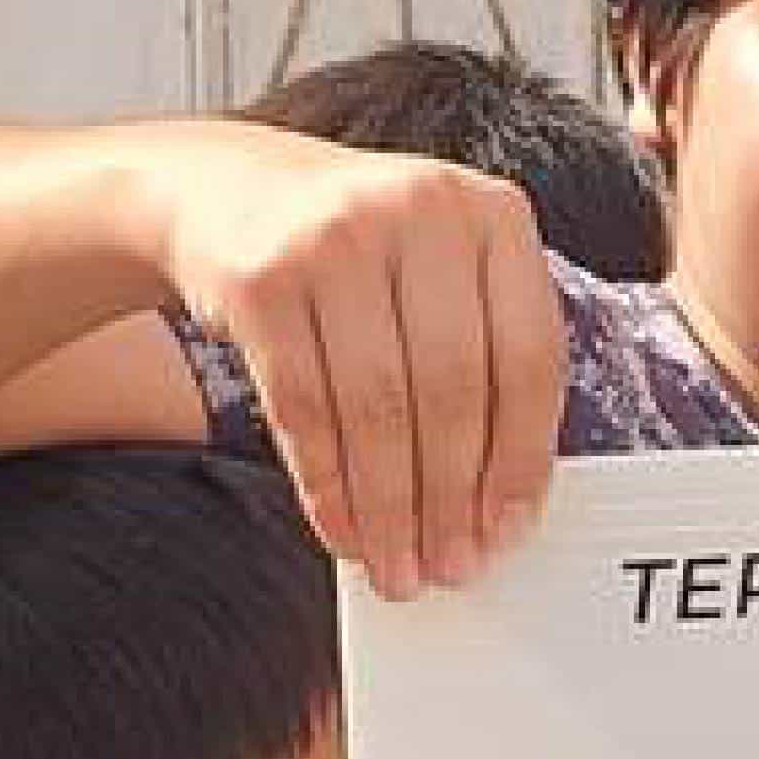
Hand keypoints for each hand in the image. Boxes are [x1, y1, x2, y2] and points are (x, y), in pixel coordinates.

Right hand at [149, 126, 562, 599]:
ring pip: (376, 408)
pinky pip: (303, 409)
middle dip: (450, 499)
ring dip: (389, 508)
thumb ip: (485, 351)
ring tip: (396, 565)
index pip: (529, 357)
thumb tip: (502, 500)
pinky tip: (341, 529)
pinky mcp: (262, 279)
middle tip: (450, 566)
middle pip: (451, 389)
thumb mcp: (442, 268)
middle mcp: (420, 212)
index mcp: (493, 215)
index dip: (522, 459)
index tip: (510, 530)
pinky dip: (326, 485)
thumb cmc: (360, 252)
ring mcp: (335, 238)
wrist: (229, 192)